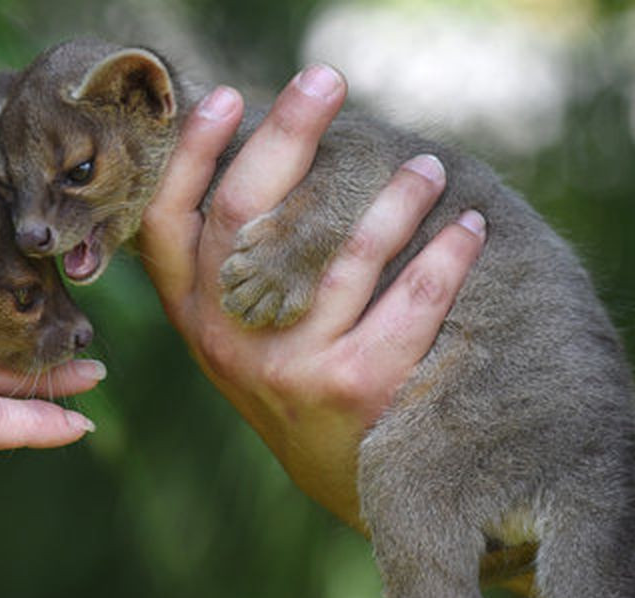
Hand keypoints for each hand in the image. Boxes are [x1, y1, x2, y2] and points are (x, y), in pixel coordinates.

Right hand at [138, 65, 485, 529]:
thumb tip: (268, 158)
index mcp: (192, 318)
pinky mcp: (351, 388)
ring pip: (337, 254)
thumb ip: (234, 271)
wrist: (342, 480)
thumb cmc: (295, 384)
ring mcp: (285, 366)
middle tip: (324, 80)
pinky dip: (446, 259)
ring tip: (427, 166)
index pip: (166, 225)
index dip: (189, 156)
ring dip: (391, 198)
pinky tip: (469, 229)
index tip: (227, 96)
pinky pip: (408, 303)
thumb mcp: (240, 337)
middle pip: (241, 215)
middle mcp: (225, 340)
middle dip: (284, 135)